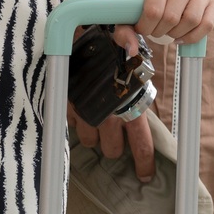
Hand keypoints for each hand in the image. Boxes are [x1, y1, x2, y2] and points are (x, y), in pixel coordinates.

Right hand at [69, 41, 156, 182]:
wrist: (76, 37)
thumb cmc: (110, 43)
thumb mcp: (133, 50)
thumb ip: (139, 60)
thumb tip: (138, 52)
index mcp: (131, 105)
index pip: (142, 143)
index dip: (144, 163)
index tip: (145, 176)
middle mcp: (110, 115)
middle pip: (113, 150)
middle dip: (114, 146)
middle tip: (114, 135)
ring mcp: (87, 115)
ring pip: (91, 143)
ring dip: (95, 135)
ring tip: (98, 120)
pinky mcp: (69, 109)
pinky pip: (73, 126)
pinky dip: (78, 121)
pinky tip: (82, 109)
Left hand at [137, 0, 213, 43]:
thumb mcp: (133, 8)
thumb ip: (125, 30)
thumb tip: (132, 50)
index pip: (153, 11)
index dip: (145, 27)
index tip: (142, 28)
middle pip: (171, 18)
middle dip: (159, 32)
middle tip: (155, 30)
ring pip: (190, 21)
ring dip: (176, 34)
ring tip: (169, 30)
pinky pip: (206, 25)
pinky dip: (193, 36)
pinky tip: (182, 35)